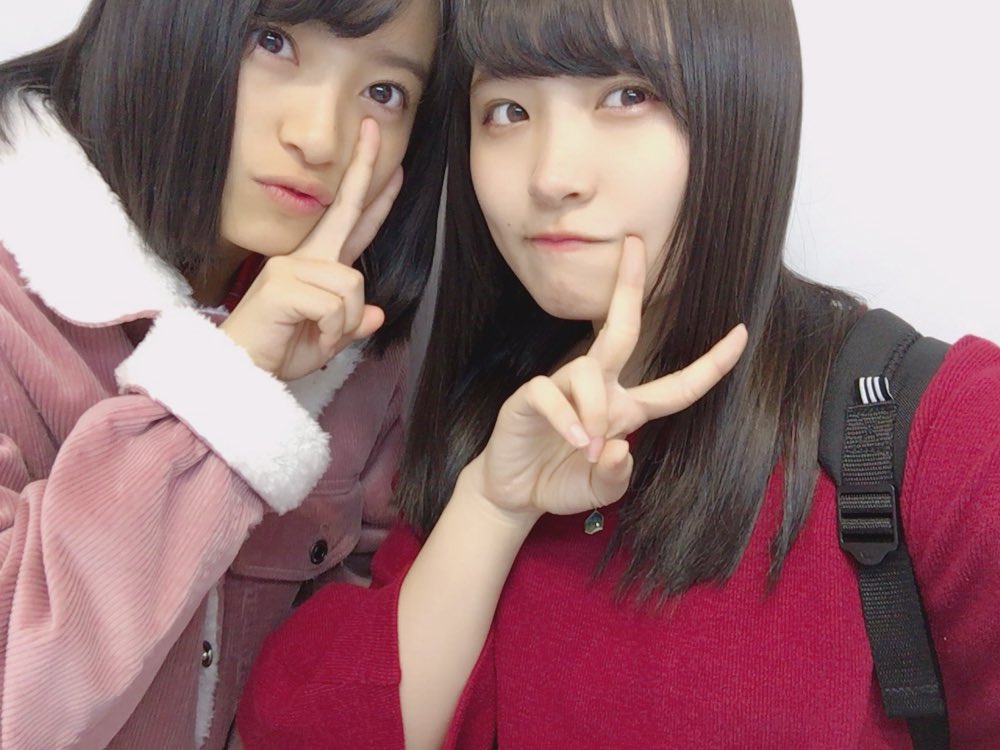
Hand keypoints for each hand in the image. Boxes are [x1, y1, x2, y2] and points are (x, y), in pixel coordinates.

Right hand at [220, 118, 400, 380]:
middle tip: (372, 129)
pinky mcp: (282, 283)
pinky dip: (333, 331)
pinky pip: (336, 305)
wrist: (240, 371)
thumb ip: (351, 324)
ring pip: (352, 283)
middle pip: (344, 209)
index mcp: (315, 265)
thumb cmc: (277, 352)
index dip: (371, 194)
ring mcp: (290, 266)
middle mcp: (303, 257)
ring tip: (323, 337)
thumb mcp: (327, 340)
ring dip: (346, 322)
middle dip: (365, 171)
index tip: (390, 163)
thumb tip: (376, 314)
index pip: (350, 222)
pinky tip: (313, 338)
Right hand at [469, 236, 747, 519]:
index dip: (711, 364)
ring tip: (586, 447)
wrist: (515, 494)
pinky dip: (566, 418)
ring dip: (594, 410)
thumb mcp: (601, 490)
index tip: (742, 334)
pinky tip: (572, 440)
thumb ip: (616, 475)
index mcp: (626, 408)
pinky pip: (552, 392)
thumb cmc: (562, 482)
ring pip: (590, 371)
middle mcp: (598, 388)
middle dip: (627, 286)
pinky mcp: (530, 396)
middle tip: (635, 243)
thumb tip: (618, 446)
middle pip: (621, 329)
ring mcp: (563, 387)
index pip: (677, 386)